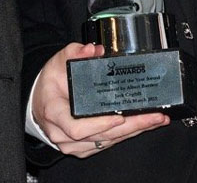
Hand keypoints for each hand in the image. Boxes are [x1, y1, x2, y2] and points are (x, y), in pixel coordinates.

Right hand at [31, 43, 168, 157]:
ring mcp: (73, 144)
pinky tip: (142, 126)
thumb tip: (93, 49)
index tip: (119, 117)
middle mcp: (62, 134)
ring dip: (134, 131)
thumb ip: (75, 52)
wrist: (41, 102)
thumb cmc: (50, 84)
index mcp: (54, 113)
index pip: (76, 127)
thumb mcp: (57, 62)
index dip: (99, 125)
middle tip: (153, 116)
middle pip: (100, 136)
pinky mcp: (83, 148)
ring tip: (155, 119)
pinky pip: (107, 144)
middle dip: (131, 127)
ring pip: (107, 142)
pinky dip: (126, 135)